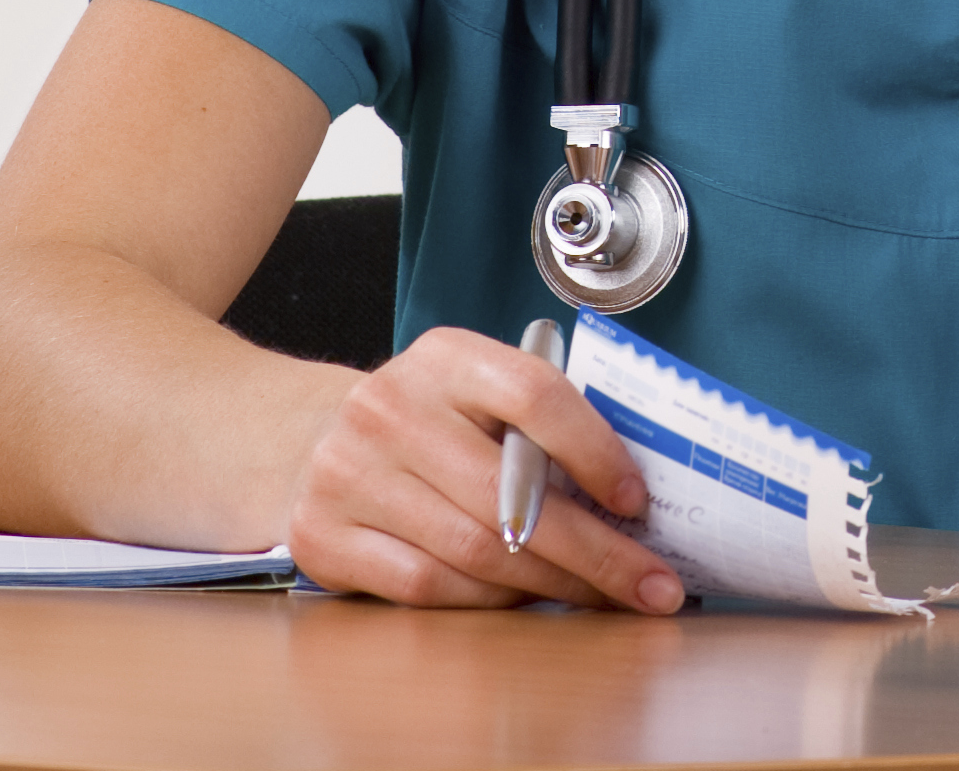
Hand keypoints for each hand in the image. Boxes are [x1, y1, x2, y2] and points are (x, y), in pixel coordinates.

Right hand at [283, 326, 684, 611]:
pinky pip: (428, 586)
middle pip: (511, 496)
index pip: (534, 394)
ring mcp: (348, 474)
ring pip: (474, 551)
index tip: (636, 500)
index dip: (596, 451)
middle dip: (596, 552)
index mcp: (443, 357)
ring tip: (598, 598)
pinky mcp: (322, 537)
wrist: (308, 443)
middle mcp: (389, 409)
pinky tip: (522, 599)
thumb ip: (538, 425)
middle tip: (650, 586)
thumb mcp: (475, 393)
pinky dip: (487, 601)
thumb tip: (630, 500)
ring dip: (551, 585)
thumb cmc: (425, 424)